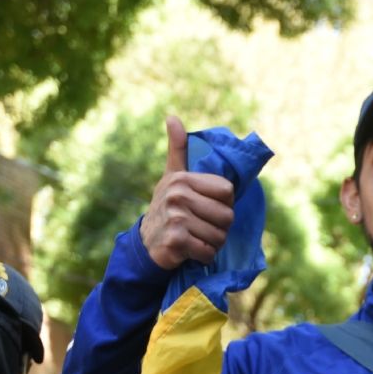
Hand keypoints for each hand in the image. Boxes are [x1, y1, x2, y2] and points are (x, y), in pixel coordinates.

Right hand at [137, 116, 235, 270]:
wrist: (144, 244)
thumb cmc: (165, 207)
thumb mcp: (172, 176)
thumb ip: (178, 149)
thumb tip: (171, 117)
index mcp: (182, 179)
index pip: (228, 191)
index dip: (223, 204)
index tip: (207, 208)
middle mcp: (178, 195)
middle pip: (227, 216)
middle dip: (220, 228)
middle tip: (201, 228)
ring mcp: (176, 218)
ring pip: (219, 236)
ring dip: (212, 244)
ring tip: (195, 239)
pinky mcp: (176, 241)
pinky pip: (208, 252)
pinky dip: (203, 256)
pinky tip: (189, 251)